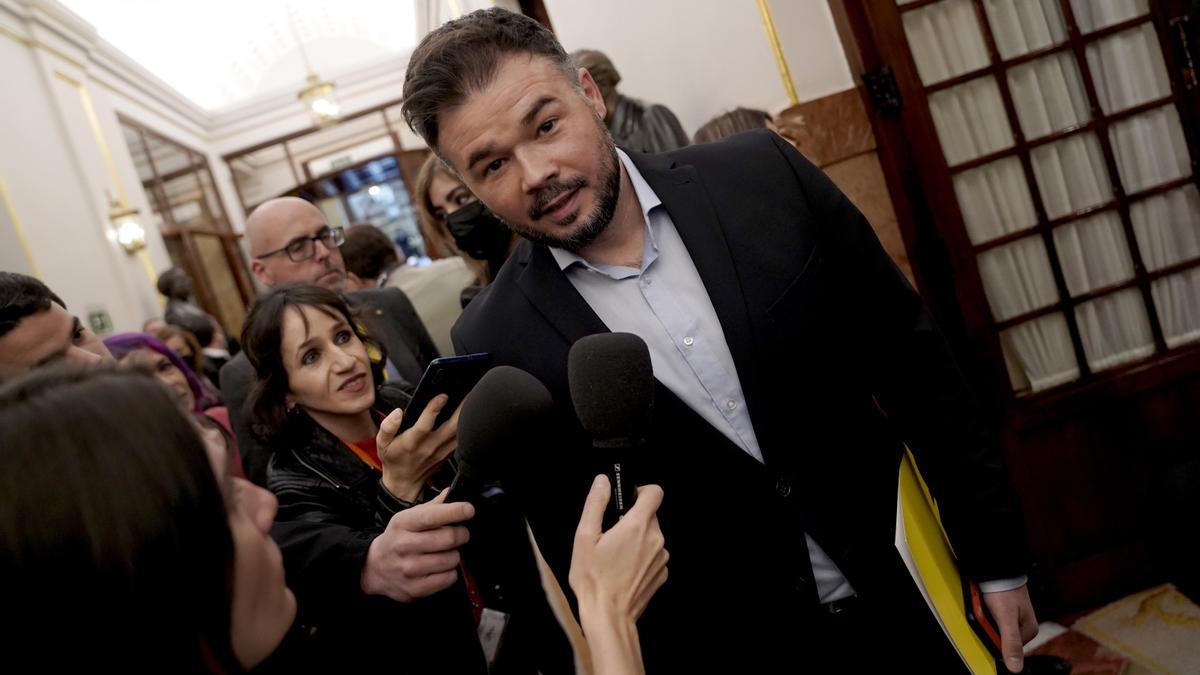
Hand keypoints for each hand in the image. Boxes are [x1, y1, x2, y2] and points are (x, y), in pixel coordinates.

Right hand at [361, 489, 473, 601]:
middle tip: (459, 534)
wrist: (375, 568)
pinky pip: (449, 578)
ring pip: (451, 559)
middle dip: (461, 534)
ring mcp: (409, 569)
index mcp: (403, 524)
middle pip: (448, 538)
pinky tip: (440, 567)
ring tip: (445, 552)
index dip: (454, 512)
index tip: (468, 510)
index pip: (431, 516)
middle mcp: (404, 546)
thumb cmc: (398, 539)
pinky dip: (450, 572)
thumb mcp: (408, 518)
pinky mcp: (416, 588)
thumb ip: (432, 507)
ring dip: (455, 554)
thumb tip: (451, 492)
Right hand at [377, 395, 460, 500]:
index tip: (442, 396)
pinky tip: (468, 416)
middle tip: (467, 392)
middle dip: (460, 409)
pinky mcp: (447, 454)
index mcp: (412, 442)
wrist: (404, 482)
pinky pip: (460, 439)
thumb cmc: (393, 460)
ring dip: (466, 417)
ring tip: (471, 400)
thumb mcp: (382, 444)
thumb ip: (387, 427)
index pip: (425, 425)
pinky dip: (466, 427)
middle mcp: (429, 446)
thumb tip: (397, 412)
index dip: (434, 409)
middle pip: (450, 427)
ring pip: (458, 433)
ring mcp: (441, 451)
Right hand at [569, 475, 668, 625]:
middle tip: (611, 536)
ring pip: (651, 536)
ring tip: (615, 556)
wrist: (608, 616)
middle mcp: (655, 539)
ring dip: (637, 540)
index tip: (627, 500)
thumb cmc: (594, 579)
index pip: (655, 492)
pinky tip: (624, 569)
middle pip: (650, 515)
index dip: (641, 491)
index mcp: (637, 525)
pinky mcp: (661, 574)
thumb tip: (602, 482)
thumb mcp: (585, 537)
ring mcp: (661, 558)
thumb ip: (596, 504)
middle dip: (632, 520)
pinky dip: (641, 557)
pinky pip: (653, 555)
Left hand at [982, 584, 1038, 672]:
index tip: (988, 627)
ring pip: (995, 628)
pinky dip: (986, 614)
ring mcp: (1014, 617)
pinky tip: (984, 605)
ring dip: (987, 620)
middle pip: (1001, 637)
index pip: (1008, 648)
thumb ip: (1011, 642)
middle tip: (987, 613)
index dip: (995, 640)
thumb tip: (1015, 667)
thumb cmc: (1004, 591)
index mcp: (1029, 630)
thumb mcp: (1006, 619)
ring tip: (986, 606)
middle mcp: (1024, 625)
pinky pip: (991, 618)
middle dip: (990, 628)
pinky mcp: (1004, 610)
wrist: (997, 569)